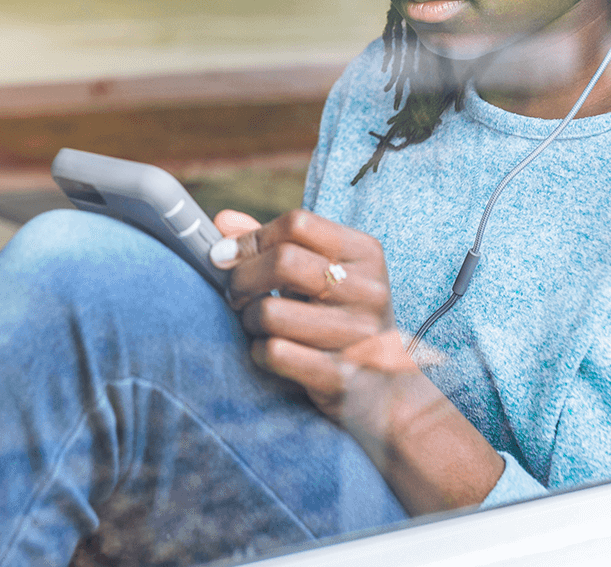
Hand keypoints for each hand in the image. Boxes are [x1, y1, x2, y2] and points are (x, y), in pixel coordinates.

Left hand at [210, 208, 416, 428]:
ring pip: (270, 312)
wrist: (387, 391)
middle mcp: (367, 290)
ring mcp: (357, 335)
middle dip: (242, 278)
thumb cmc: (341, 318)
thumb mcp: (321, 274)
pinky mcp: (340, 376)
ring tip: (257, 324)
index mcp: (365, 254)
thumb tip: (223, 219)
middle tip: (235, 293)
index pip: (297, 223)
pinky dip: (259, 351)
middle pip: (283, 261)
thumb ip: (272, 244)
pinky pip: (275, 353)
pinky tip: (268, 351)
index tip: (228, 255)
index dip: (253, 238)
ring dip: (249, 319)